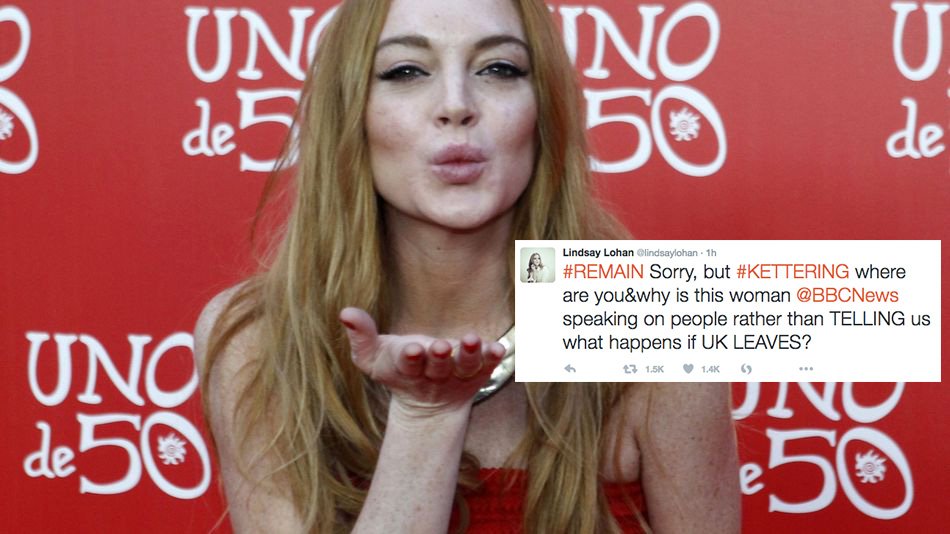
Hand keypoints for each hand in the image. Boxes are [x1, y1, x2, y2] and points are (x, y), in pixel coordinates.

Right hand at [340, 307, 505, 415]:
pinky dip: (493, 358)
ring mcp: (457, 376)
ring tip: (475, 340)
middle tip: (442, 346)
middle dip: (440, 357)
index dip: (410, 358)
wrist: (427, 402)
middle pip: (438, 367)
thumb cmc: (396, 369)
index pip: (407, 364)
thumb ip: (360, 335)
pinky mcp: (478, 374)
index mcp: (407, 369)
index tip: (413, 349)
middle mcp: (434, 375)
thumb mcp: (372, 356)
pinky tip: (499, 348)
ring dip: (471, 354)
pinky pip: (487, 367)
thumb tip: (345, 312)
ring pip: (466, 367)